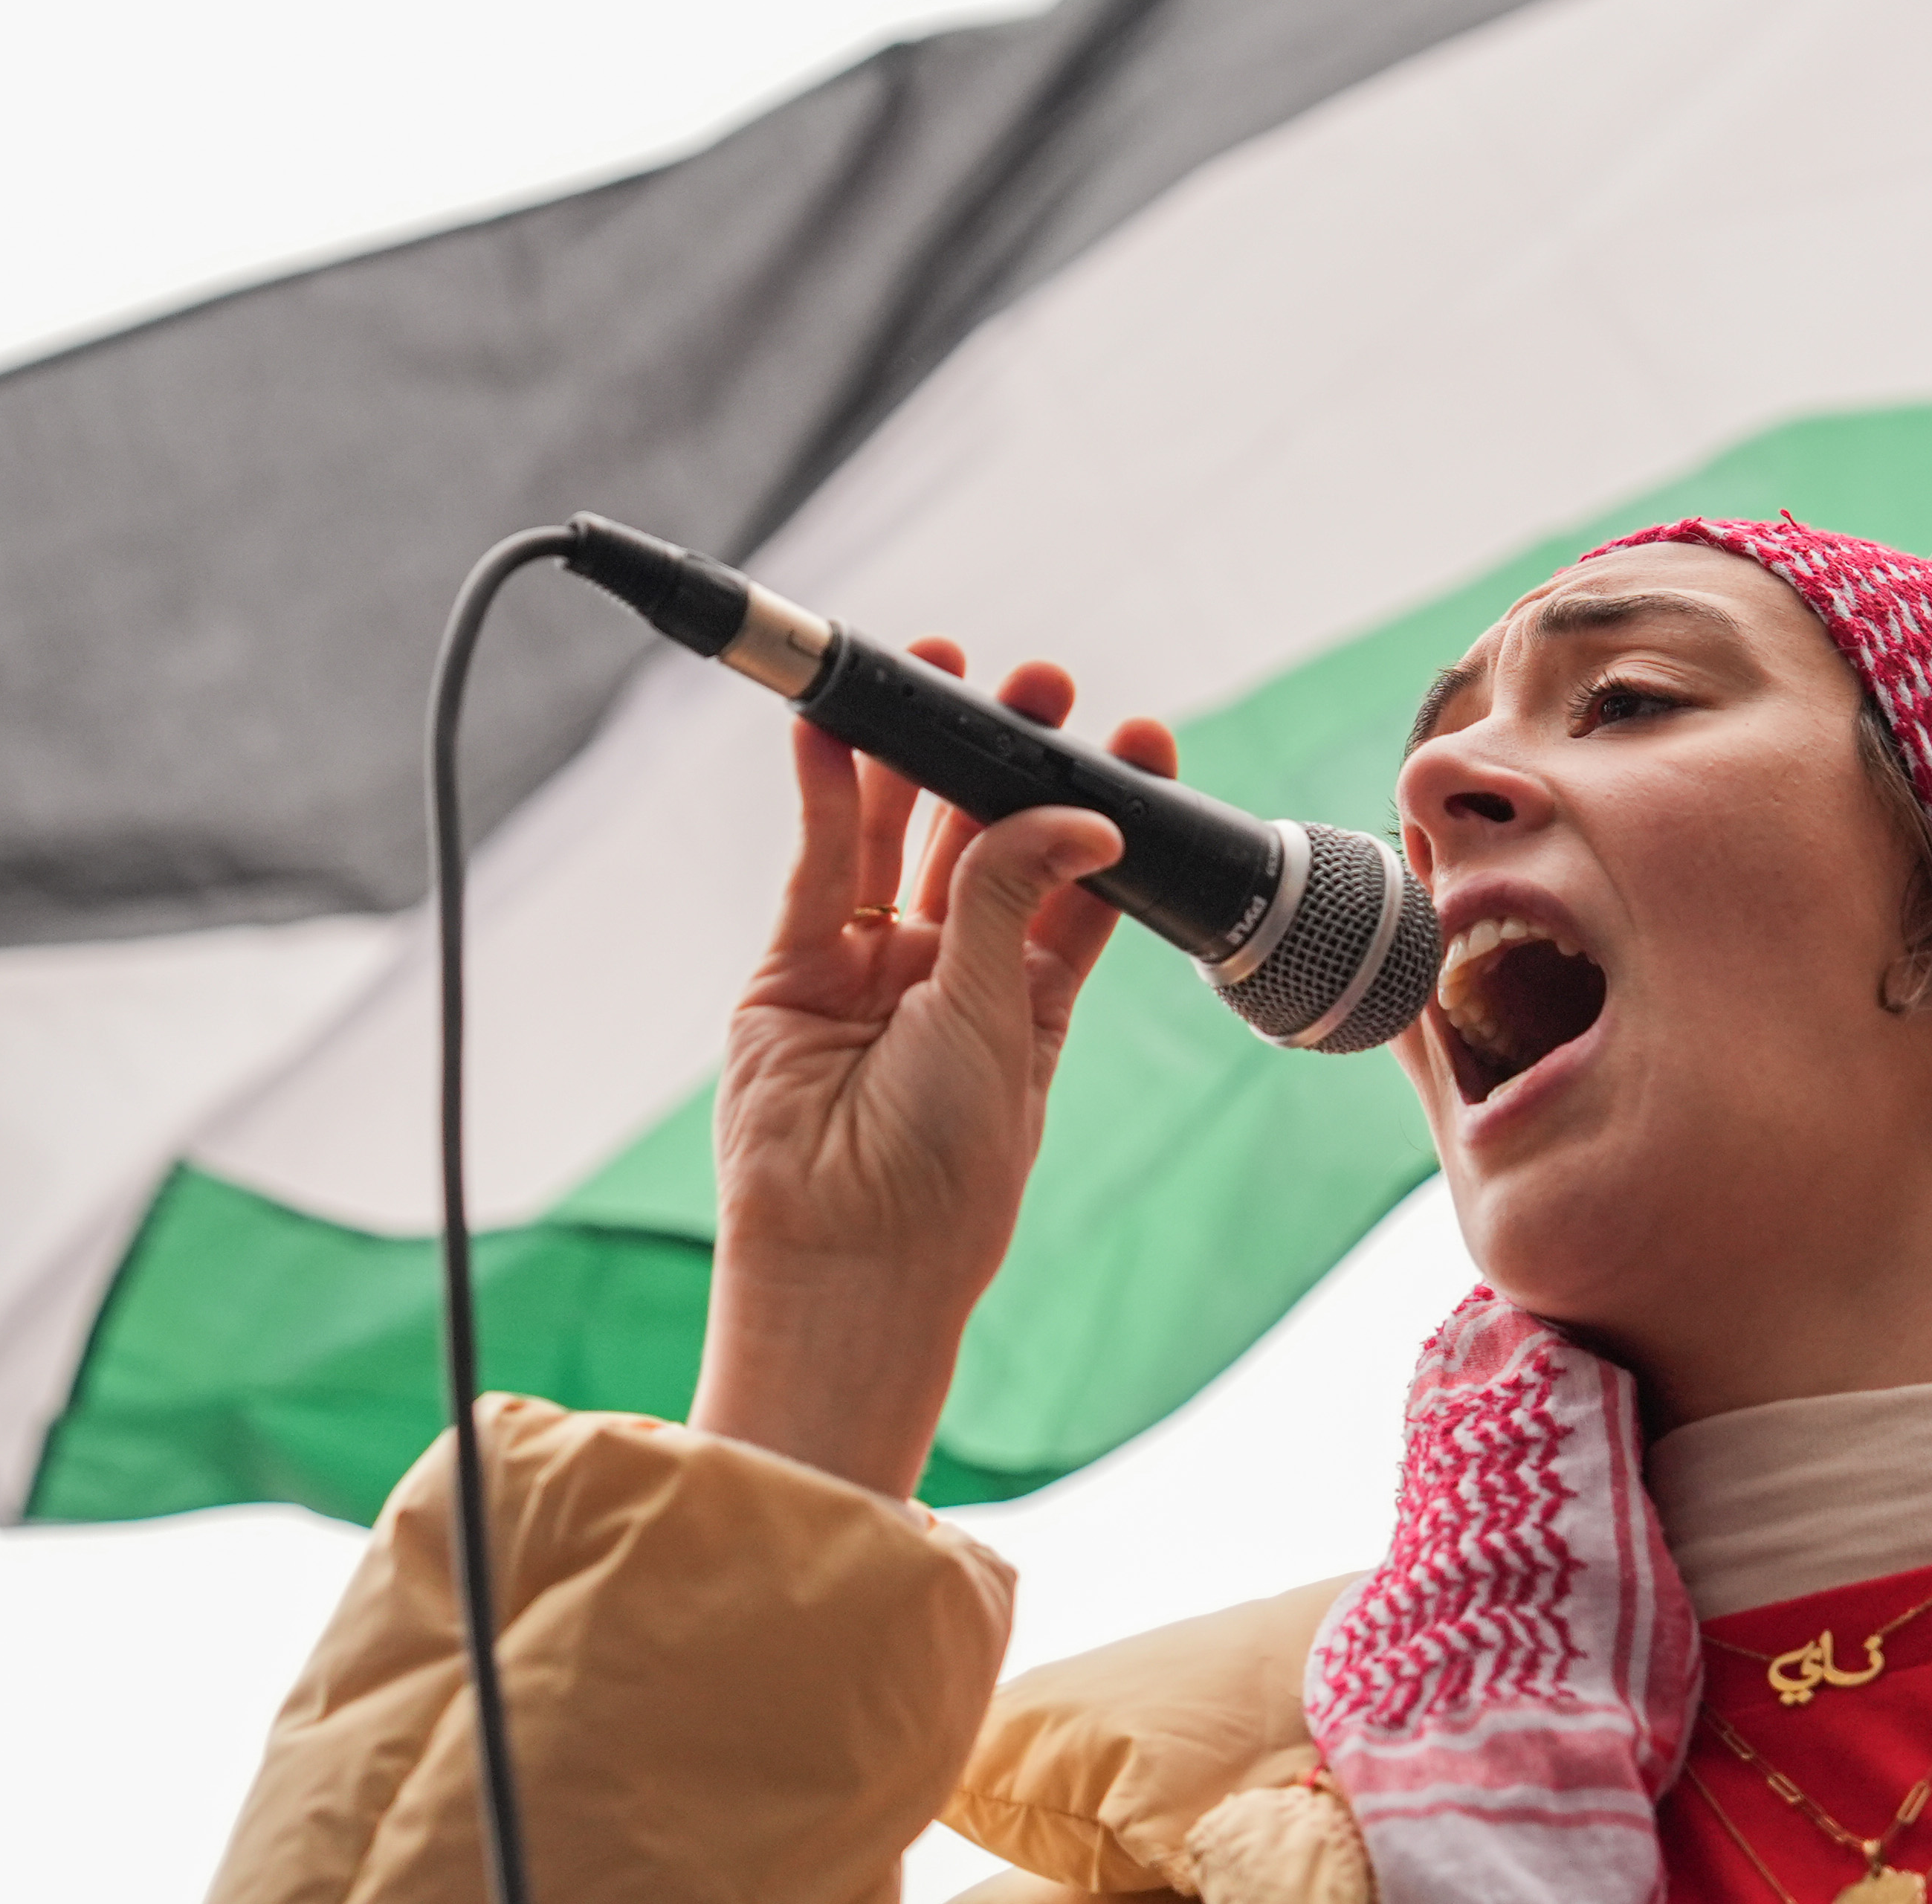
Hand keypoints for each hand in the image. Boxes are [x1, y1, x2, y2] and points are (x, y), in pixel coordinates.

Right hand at [688, 638, 1177, 1496]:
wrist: (848, 1263)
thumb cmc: (947, 1174)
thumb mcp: (1001, 1020)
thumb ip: (1011, 900)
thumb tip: (1075, 809)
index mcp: (1030, 997)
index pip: (1074, 878)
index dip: (1099, 804)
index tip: (1138, 736)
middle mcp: (951, 972)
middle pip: (981, 838)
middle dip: (1008, 756)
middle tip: (1037, 682)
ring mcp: (869, 967)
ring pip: (896, 836)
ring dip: (917, 753)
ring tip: (942, 668)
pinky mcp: (793, 969)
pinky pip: (817, 864)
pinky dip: (827, 792)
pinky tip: (841, 727)